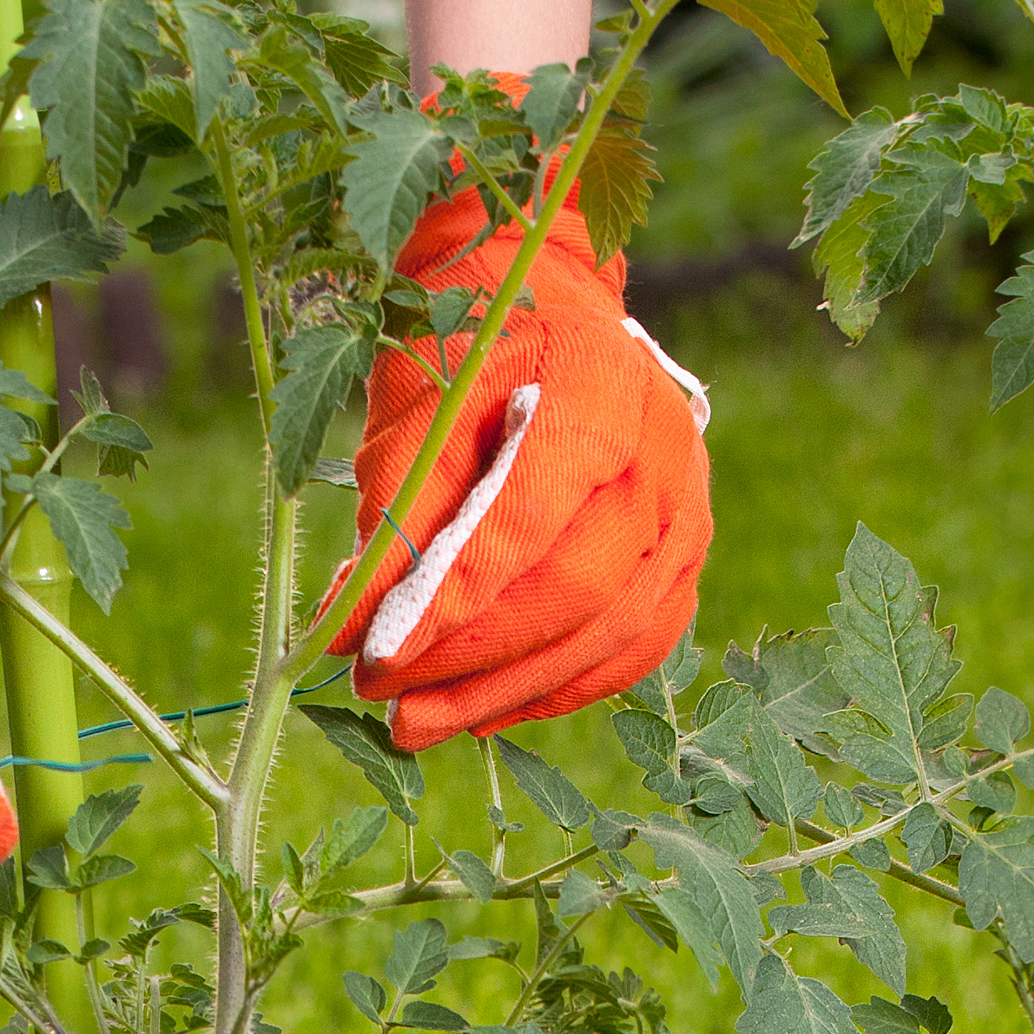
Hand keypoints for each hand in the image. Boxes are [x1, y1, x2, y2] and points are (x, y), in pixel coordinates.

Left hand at [331, 183, 710, 753]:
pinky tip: (487, 711)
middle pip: (576, 590)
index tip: (378, 660)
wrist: (549, 308)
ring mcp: (688, 508)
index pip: (527, 521)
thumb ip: (393, 521)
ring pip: (608, 633)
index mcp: (598, 388)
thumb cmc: (472, 352)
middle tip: (389, 707)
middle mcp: (665, 451)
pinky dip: (559, 689)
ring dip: (508, 693)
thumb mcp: (418, 415)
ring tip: (422, 724)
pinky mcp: (684, 556)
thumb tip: (345, 636)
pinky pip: (633, 647)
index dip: (453, 602)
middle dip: (474, 662)